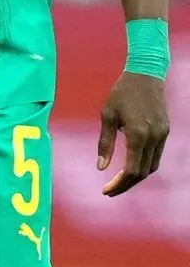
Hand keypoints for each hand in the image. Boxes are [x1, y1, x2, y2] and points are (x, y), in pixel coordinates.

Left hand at [98, 71, 168, 195]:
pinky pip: (156, 155)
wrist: (145, 75)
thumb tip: (100, 168)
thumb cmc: (121, 93)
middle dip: (126, 184)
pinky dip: (145, 164)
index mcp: (138, 135)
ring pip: (152, 166)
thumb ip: (105, 143)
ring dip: (137, 177)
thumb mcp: (107, 116)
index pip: (131, 170)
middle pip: (143, 172)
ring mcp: (162, 135)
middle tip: (110, 191)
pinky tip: (132, 166)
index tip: (106, 191)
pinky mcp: (165, 131)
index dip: (119, 184)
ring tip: (119, 182)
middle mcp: (153, 138)